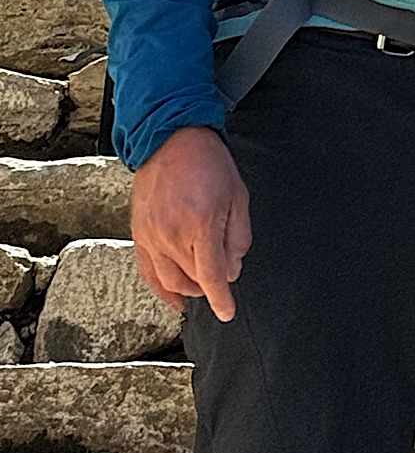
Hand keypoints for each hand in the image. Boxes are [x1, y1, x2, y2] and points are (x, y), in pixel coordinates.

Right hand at [131, 126, 250, 320]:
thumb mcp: (237, 195)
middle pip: (192, 280)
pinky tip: (175, 299)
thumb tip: (232, 269)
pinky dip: (162, 290)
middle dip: (210, 285)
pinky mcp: (139, 235)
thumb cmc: (209, 164)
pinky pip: (149, 273)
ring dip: (189, 289)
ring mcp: (152, 237)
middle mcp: (172, 235)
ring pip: (170, 281)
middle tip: (223, 274)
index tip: (228, 313)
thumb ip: (237, 236)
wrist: (171, 140)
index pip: (212, 275)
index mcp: (201, 224)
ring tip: (203, 283)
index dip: (221, 299)